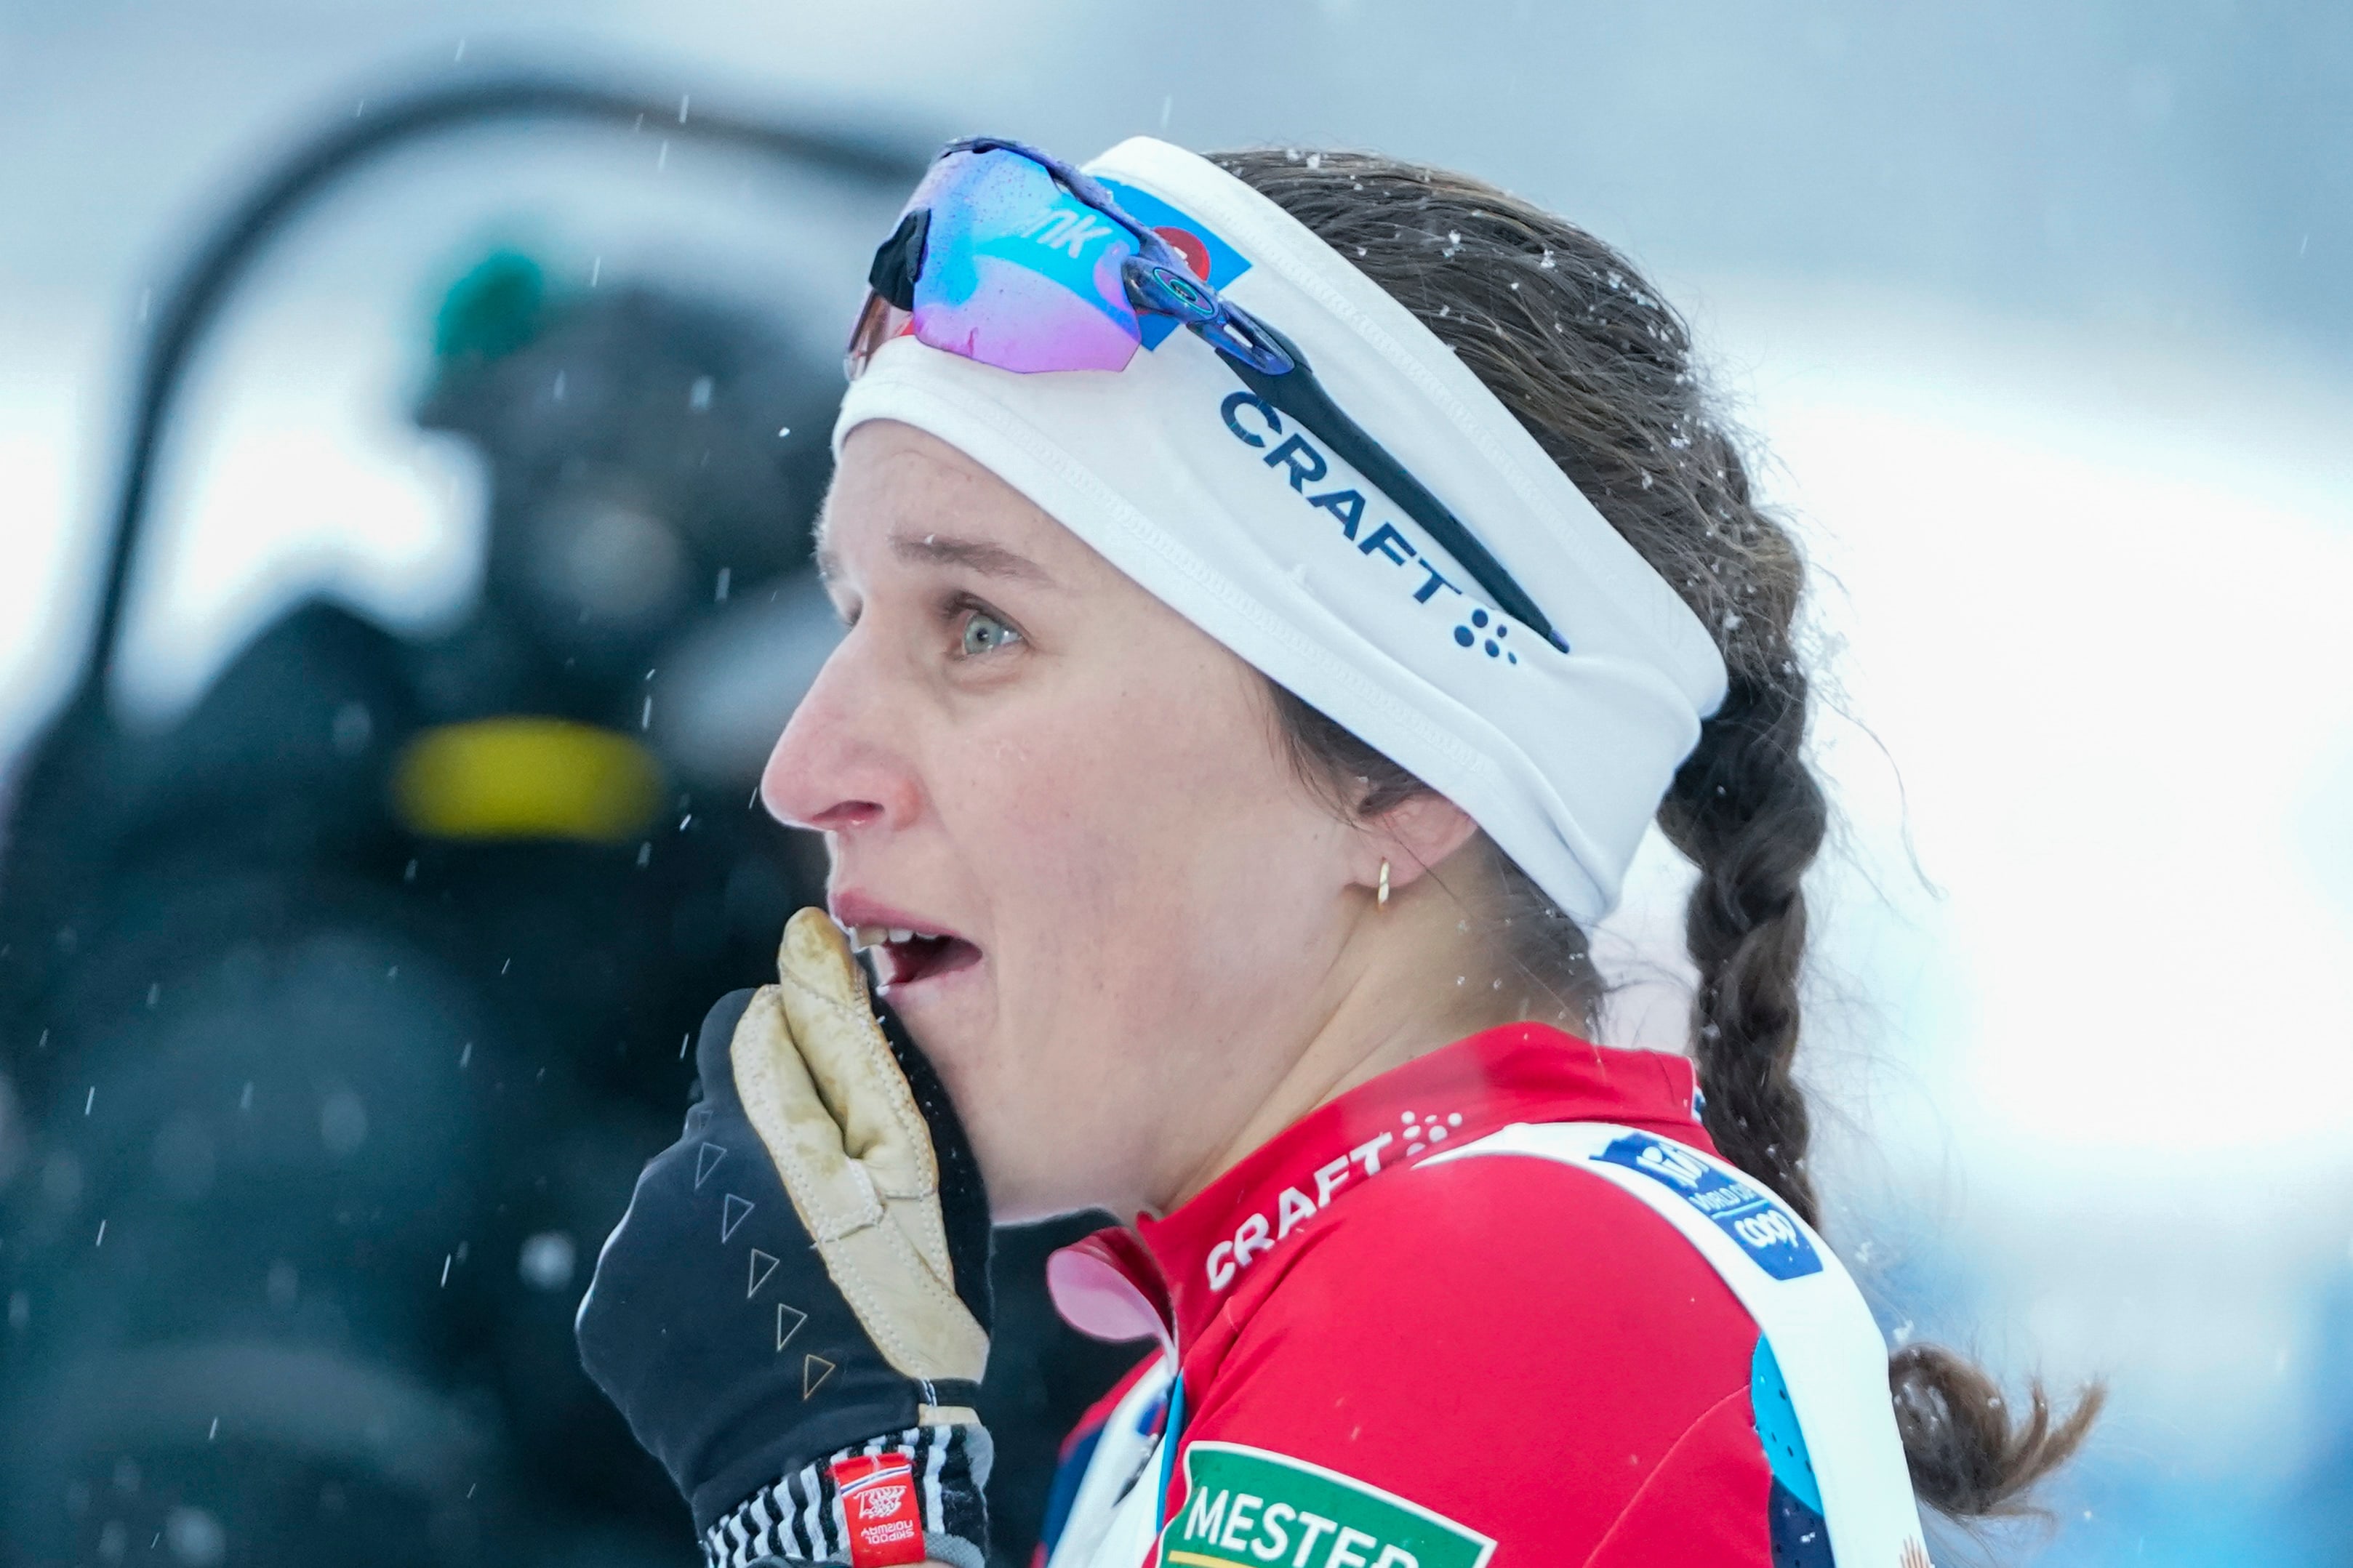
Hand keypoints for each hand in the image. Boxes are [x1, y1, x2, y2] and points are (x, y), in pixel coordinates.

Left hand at [576, 909, 993, 1566]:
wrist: (839, 1466)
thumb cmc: (902, 1312)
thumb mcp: (915, 1174)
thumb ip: (854, 1053)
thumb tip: (808, 945)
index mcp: (741, 1128)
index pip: (738, 1030)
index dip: (790, 1056)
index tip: (835, 1113)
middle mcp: (665, 1178)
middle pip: (717, 1129)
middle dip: (766, 1157)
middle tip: (834, 1232)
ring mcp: (627, 1252)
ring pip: (686, 1206)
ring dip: (730, 1229)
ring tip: (794, 1296)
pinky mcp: (608, 1319)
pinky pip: (655, 1273)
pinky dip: (694, 1292)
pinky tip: (747, 1335)